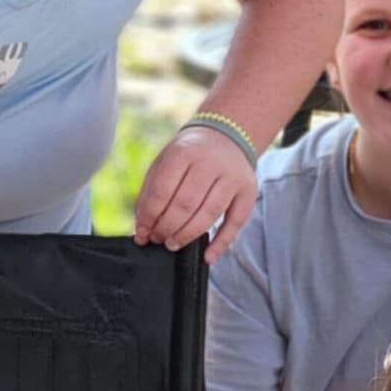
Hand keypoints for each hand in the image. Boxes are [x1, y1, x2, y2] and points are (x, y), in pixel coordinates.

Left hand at [133, 127, 257, 261]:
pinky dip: (221, 243)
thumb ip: (151, 192)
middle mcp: (210, 163)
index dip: (150, 216)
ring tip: (173, 243)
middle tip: (158, 238)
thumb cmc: (190, 154)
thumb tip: (142, 228)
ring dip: (188, 235)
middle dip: (167, 227)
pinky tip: (207, 255)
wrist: (227, 135)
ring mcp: (232, 177)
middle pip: (185, 204)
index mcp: (183, 152)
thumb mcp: (165, 161)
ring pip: (209, 215)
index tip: (143, 232)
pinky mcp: (248, 191)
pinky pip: (235, 222)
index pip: (162, 190)